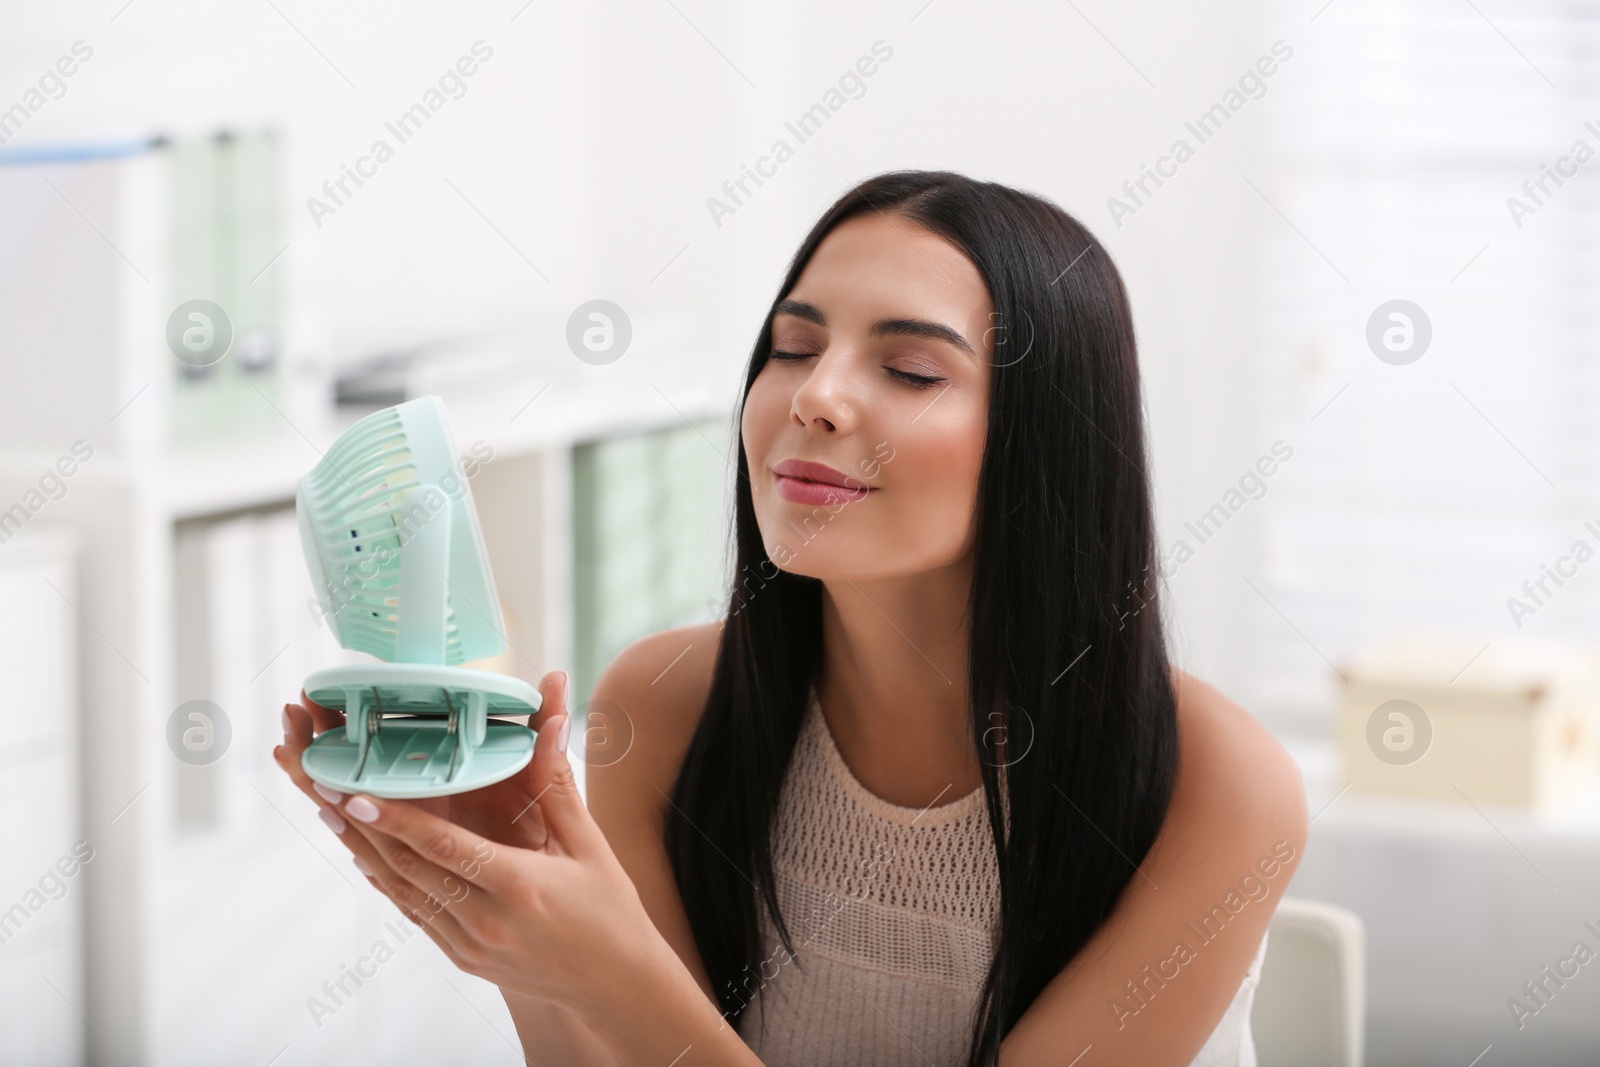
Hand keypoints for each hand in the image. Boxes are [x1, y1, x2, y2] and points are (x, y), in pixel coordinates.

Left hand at [272, 671, 663, 1012]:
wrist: (615, 985)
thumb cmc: (609, 910)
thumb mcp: (589, 842)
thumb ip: (557, 781)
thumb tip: (554, 716)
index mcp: (519, 886)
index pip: (442, 847)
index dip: (393, 819)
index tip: (353, 793)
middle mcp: (485, 920)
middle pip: (406, 866)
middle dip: (359, 824)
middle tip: (322, 785)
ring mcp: (468, 944)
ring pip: (402, 891)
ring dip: (362, 849)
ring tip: (329, 810)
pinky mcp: (462, 957)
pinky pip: (414, 913)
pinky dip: (387, 881)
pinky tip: (366, 854)